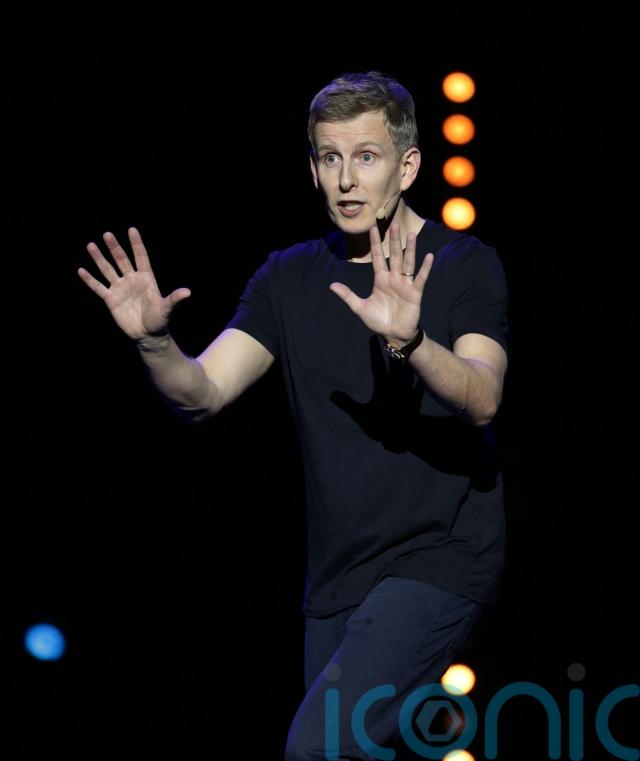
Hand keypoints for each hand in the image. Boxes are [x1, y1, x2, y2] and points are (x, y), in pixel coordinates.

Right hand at [77, 227, 190, 340]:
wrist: (147, 334)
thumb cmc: (159, 320)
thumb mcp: (166, 309)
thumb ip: (174, 299)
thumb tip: (188, 292)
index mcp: (146, 278)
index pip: (140, 257)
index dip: (136, 244)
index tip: (131, 230)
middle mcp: (132, 280)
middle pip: (121, 260)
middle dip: (114, 247)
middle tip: (107, 234)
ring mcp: (120, 288)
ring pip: (107, 270)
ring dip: (99, 258)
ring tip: (91, 245)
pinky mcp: (111, 299)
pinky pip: (98, 287)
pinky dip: (90, 280)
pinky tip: (81, 270)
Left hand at [329, 221, 433, 342]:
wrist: (393, 334)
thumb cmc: (378, 321)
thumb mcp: (360, 307)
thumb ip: (348, 295)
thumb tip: (332, 285)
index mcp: (380, 280)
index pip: (377, 258)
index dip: (375, 244)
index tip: (372, 228)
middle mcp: (393, 279)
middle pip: (394, 256)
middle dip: (393, 241)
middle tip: (394, 223)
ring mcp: (405, 285)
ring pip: (407, 263)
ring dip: (410, 249)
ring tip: (411, 234)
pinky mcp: (415, 293)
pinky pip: (420, 278)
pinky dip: (425, 268)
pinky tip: (428, 256)